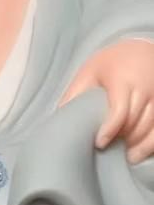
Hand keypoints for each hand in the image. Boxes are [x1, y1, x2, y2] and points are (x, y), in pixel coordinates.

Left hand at [60, 39, 153, 163]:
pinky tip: (138, 152)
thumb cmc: (112, 62)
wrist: (141, 50)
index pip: (120, 110)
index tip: (99, 143)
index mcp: (122, 79)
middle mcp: (144, 88)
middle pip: (135, 123)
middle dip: (121, 139)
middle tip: (107, 149)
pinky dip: (150, 145)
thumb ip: (76, 92)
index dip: (110, 129)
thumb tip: (60, 115)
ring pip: (150, 129)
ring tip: (123, 155)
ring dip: (137, 145)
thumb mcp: (90, 71)